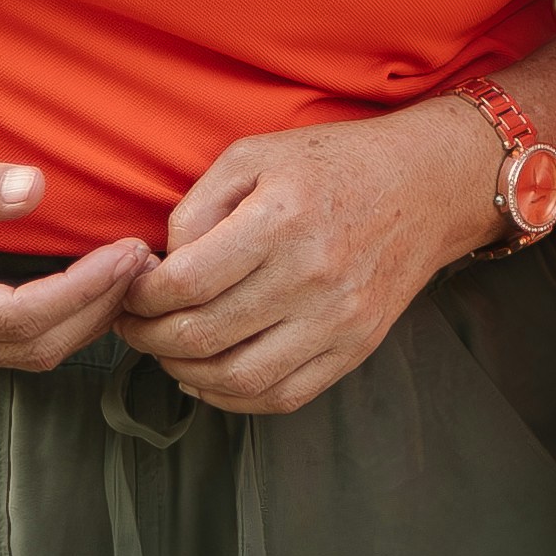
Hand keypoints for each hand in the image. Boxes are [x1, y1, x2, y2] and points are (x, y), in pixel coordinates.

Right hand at [0, 141, 145, 373]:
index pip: (26, 314)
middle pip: (37, 345)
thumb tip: (38, 189)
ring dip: (85, 319)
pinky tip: (89, 286)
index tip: (131, 252)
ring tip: (129, 273)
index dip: (87, 289)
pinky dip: (59, 320)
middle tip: (145, 260)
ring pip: (29, 352)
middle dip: (99, 308)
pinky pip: (13, 342)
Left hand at [117, 103, 500, 413]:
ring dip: (184, 374)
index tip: (130, 291)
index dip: (140, 296)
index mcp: (280, 220)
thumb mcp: (254, 157)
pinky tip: (208, 377)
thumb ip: (198, 208)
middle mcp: (312, 276)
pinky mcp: (356, 347)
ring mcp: (338, 320)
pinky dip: (234, 398)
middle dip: (149, 338)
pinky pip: (283, 396)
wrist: (425, 186)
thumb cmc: (332, 165)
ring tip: (167, 352)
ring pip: (238, 377)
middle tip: (134, 326)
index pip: (184, 283)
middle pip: (202, 335)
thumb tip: (162, 267)